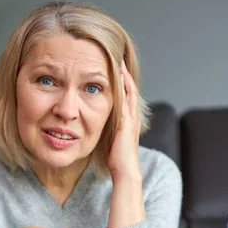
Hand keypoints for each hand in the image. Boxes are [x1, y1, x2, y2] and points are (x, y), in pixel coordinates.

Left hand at [107, 62, 141, 180]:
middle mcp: (133, 117)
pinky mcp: (127, 121)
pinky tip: (118, 76)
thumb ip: (108, 130)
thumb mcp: (111, 140)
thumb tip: (94, 126)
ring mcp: (132, 118)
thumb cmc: (117, 159)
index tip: (116, 70)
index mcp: (129, 121)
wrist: (126, 170)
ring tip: (119, 61)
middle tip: (119, 58)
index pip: (127, 97)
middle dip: (125, 74)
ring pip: (130, 91)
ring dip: (125, 76)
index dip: (123, 83)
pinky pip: (126, 99)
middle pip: (131, 89)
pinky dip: (123, 86)